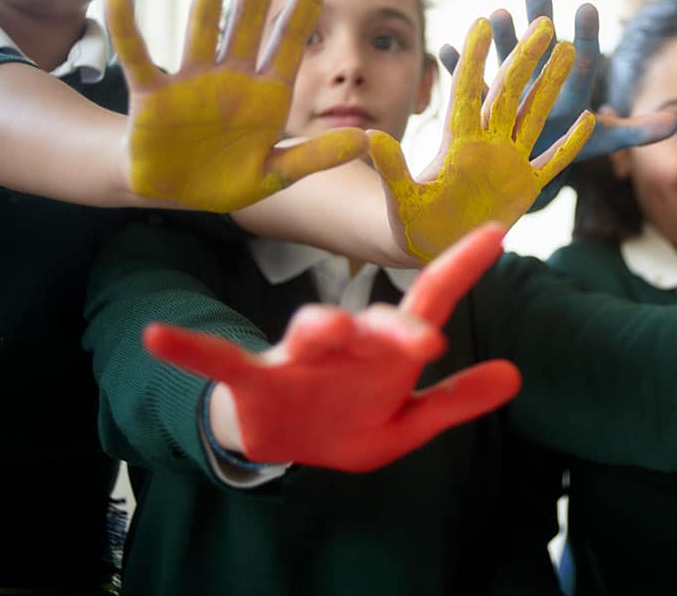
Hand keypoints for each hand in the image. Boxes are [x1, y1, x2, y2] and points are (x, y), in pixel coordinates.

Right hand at [111, 0, 368, 212]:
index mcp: (266, 92)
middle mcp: (232, 77)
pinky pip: (139, 59)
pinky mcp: (154, 98)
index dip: (306, 0)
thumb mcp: (277, 173)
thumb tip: (364, 140)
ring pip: (205, 23)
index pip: (291, 36)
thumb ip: (316, 156)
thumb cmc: (226, 179)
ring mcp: (193, 82)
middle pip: (251, 15)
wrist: (175, 195)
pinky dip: (128, 31)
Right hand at [143, 224, 520, 471]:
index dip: (461, 270)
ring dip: (317, 331)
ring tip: (326, 327)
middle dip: (395, 332)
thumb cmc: (350, 420)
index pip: (430, 303)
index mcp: (387, 353)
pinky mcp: (251, 377)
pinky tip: (159, 337)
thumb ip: (456, 402)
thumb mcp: (407, 422)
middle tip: (424, 340)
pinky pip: (218, 359)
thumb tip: (516, 375)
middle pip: (374, 327)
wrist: (284, 445)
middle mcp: (349, 344)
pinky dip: (190, 350)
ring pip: (310, 335)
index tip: (495, 233)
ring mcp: (298, 358)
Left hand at [371, 16, 595, 262]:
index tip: (482, 21)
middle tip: (544, 21)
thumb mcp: (401, 199)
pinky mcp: (525, 186)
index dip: (474, 58)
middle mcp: (486, 142)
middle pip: (511, 92)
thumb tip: (372, 137)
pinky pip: (553, 160)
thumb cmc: (408, 224)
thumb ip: (392, 170)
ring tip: (569, 49)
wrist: (429, 248)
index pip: (468, 90)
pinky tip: (589, 118)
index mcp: (458, 140)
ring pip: (536, 114)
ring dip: (552, 85)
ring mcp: (509, 161)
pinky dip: (570, 142)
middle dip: (527, 57)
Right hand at [438, 0, 675, 161]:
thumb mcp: (605, 141)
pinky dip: (454, 66)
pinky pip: (467, 81)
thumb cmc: (573, 143)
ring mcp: (512, 83)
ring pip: (505, 56)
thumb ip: (638, 131)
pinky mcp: (483, 96)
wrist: (536, 152)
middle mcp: (542, 78)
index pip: (584, 60)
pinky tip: (443, 49)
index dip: (587, 36)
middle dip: (539, 21)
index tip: (588, 6)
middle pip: (543, 49)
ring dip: (499, 38)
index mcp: (572, 89)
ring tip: (494, 14)